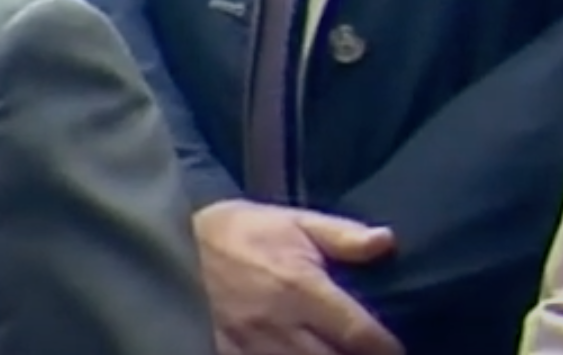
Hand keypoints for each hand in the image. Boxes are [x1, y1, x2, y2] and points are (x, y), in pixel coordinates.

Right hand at [193, 200, 402, 354]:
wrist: (169, 245)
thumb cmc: (236, 233)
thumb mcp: (290, 221)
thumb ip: (341, 235)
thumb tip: (387, 241)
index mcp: (302, 288)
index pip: (361, 336)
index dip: (387, 350)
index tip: (393, 350)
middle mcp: (280, 325)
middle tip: (362, 352)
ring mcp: (251, 348)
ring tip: (332, 354)